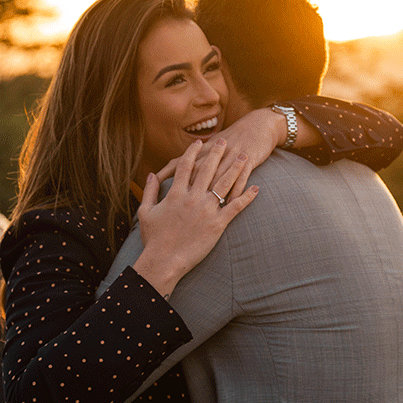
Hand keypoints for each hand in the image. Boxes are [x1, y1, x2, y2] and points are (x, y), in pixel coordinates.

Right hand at [133, 138, 258, 299]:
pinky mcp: (218, 224)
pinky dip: (246, 197)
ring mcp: (206, 210)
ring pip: (224, 183)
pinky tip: (256, 188)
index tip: (199, 142)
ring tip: (244, 156)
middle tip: (225, 141)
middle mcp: (192, 198)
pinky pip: (235, 207)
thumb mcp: (146, 212)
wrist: (164, 261)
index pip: (186, 166)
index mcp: (176, 193)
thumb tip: (152, 175)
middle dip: (217, 153)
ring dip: (235, 168)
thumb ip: (150, 191)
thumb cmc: (153, 238)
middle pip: (208, 169)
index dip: (193, 152)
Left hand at [156, 109, 283, 196]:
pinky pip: (241, 179)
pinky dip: (235, 192)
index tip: (154, 186)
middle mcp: (215, 153)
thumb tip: (177, 170)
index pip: (181, 162)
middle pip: (197, 172)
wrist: (260, 125)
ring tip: (200, 212)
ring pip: (219, 177)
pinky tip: (229, 205)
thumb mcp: (214, 143)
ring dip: (210, 194)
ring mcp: (232, 156)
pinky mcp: (249, 160)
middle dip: (185, 189)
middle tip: (173, 206)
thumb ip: (195, 156)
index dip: (166, 172)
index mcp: (204, 149)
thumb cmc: (234, 137)